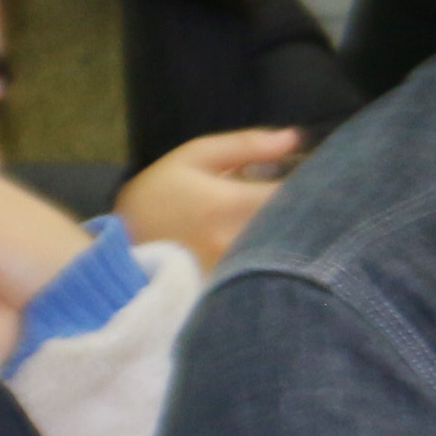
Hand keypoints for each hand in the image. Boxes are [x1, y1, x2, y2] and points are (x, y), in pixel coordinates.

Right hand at [113, 128, 301, 265]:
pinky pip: (273, 277)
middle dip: (311, 215)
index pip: (295, 197)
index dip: (315, 188)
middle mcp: (239, 244)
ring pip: (288, 255)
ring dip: (297, 239)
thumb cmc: (157, 198)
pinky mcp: (234, 296)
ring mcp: (238, 275)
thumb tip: (295, 138)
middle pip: (300, 230)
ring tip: (294, 224)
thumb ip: (246, 146)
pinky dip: (280, 262)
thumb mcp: (193, 158)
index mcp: (231, 205)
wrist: (117, 252)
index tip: (318, 179)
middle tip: (313, 203)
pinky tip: (276, 251)